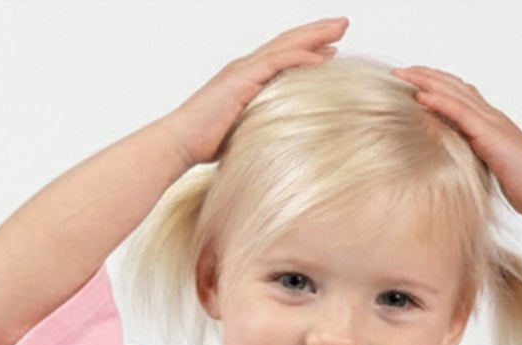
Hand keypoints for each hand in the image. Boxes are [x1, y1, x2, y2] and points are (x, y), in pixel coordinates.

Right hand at [168, 17, 349, 169]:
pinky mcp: (241, 81)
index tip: (330, 46)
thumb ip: (260, 124)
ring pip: (285, 46)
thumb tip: (282, 138)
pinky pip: (277, 64)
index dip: (307, 47)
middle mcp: (246, 68)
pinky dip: (300, 59)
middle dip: (316, 32)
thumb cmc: (205, 143)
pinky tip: (322, 57)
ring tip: (339, 30)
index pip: (282, 55)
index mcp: (246, 78)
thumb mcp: (242, 130)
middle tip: (342, 24)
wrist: (179, 142)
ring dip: (314, 36)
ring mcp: (243, 71)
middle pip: (287, 42)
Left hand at [390, 65, 521, 225]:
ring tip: (401, 75)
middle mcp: (492, 117)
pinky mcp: (490, 136)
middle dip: (425, 76)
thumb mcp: (496, 172)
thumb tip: (461, 169)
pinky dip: (439, 102)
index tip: (413, 83)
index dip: (437, 85)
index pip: (461, 95)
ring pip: (454, 93)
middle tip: (399, 72)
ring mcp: (492, 124)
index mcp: (493, 125)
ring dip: (425, 81)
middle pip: (454, 86)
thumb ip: (479, 162)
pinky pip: (460, 113)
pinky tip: (420, 97)